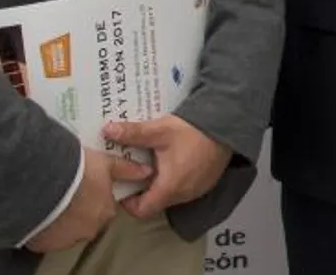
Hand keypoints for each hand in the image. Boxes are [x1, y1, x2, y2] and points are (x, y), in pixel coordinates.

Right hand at [25, 147, 152, 252]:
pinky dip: (46, 226)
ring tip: (52, 199)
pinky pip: (47, 236)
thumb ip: (126, 170)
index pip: (104, 207)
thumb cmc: (76, 171)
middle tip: (67, 190)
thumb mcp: (105, 163)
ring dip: (62, 218)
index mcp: (106, 212)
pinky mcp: (45, 244)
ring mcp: (67, 238)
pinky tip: (40, 210)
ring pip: (67, 229)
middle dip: (79, 208)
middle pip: (87, 220)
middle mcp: (89, 229)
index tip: (85, 185)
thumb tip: (146, 171)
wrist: (42, 182)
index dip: (95, 195)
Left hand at [101, 115, 230, 220]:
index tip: (122, 185)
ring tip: (152, 163)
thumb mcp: (159, 130)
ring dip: (159, 184)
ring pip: (170, 195)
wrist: (228, 124)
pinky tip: (173, 160)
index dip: (127, 202)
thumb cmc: (192, 131)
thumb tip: (106, 131)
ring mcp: (197, 190)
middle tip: (134, 169)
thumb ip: (132, 133)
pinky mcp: (206, 182)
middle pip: (155, 202)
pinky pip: (184, 189)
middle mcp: (183, 195)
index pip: (142, 211)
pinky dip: (174, 180)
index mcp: (169, 188)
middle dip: (142, 189)